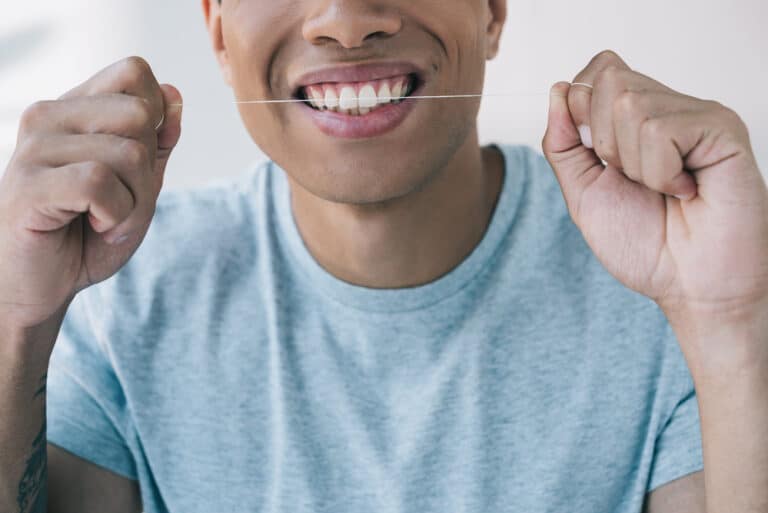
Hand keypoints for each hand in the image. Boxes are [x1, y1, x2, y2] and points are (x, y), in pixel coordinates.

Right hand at [0, 56, 182, 328]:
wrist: (39, 286)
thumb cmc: (87, 235)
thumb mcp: (139, 186)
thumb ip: (158, 141)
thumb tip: (175, 94)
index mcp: (73, 108)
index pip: (135, 72)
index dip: (157, 120)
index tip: (136, 166)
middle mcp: (49, 116)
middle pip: (141, 114)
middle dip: (149, 170)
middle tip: (121, 202)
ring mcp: (34, 147)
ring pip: (129, 154)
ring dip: (134, 203)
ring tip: (103, 219)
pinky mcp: (29, 184)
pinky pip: (101, 184)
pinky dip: (115, 216)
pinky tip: (92, 226)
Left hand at [542, 50, 767, 332]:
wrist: (688, 286)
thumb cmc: (645, 244)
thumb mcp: (583, 192)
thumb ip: (563, 144)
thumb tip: (558, 88)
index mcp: (637, 117)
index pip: (598, 70)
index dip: (582, 110)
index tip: (601, 160)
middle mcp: (669, 107)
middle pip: (608, 80)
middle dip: (604, 144)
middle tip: (636, 182)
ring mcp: (698, 115)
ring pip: (630, 105)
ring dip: (634, 165)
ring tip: (664, 190)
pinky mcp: (723, 128)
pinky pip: (660, 130)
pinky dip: (660, 173)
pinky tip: (685, 191)